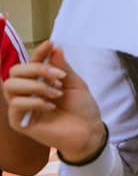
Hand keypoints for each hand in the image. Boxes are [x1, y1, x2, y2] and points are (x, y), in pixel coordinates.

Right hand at [4, 41, 106, 161]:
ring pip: (10, 86)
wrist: (89, 131)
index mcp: (39, 82)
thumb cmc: (82, 108)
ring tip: (56, 93)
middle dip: (37, 69)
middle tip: (59, 78)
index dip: (38, 52)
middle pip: (14, 72)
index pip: (30, 63)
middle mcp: (27, 93)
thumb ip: (62, 67)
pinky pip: (15, 105)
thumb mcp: (75, 83)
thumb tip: (54, 48)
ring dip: (35, 85)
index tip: (50, 44)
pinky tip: (50, 106)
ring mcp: (22, 107)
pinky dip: (34, 101)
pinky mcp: (20, 122)